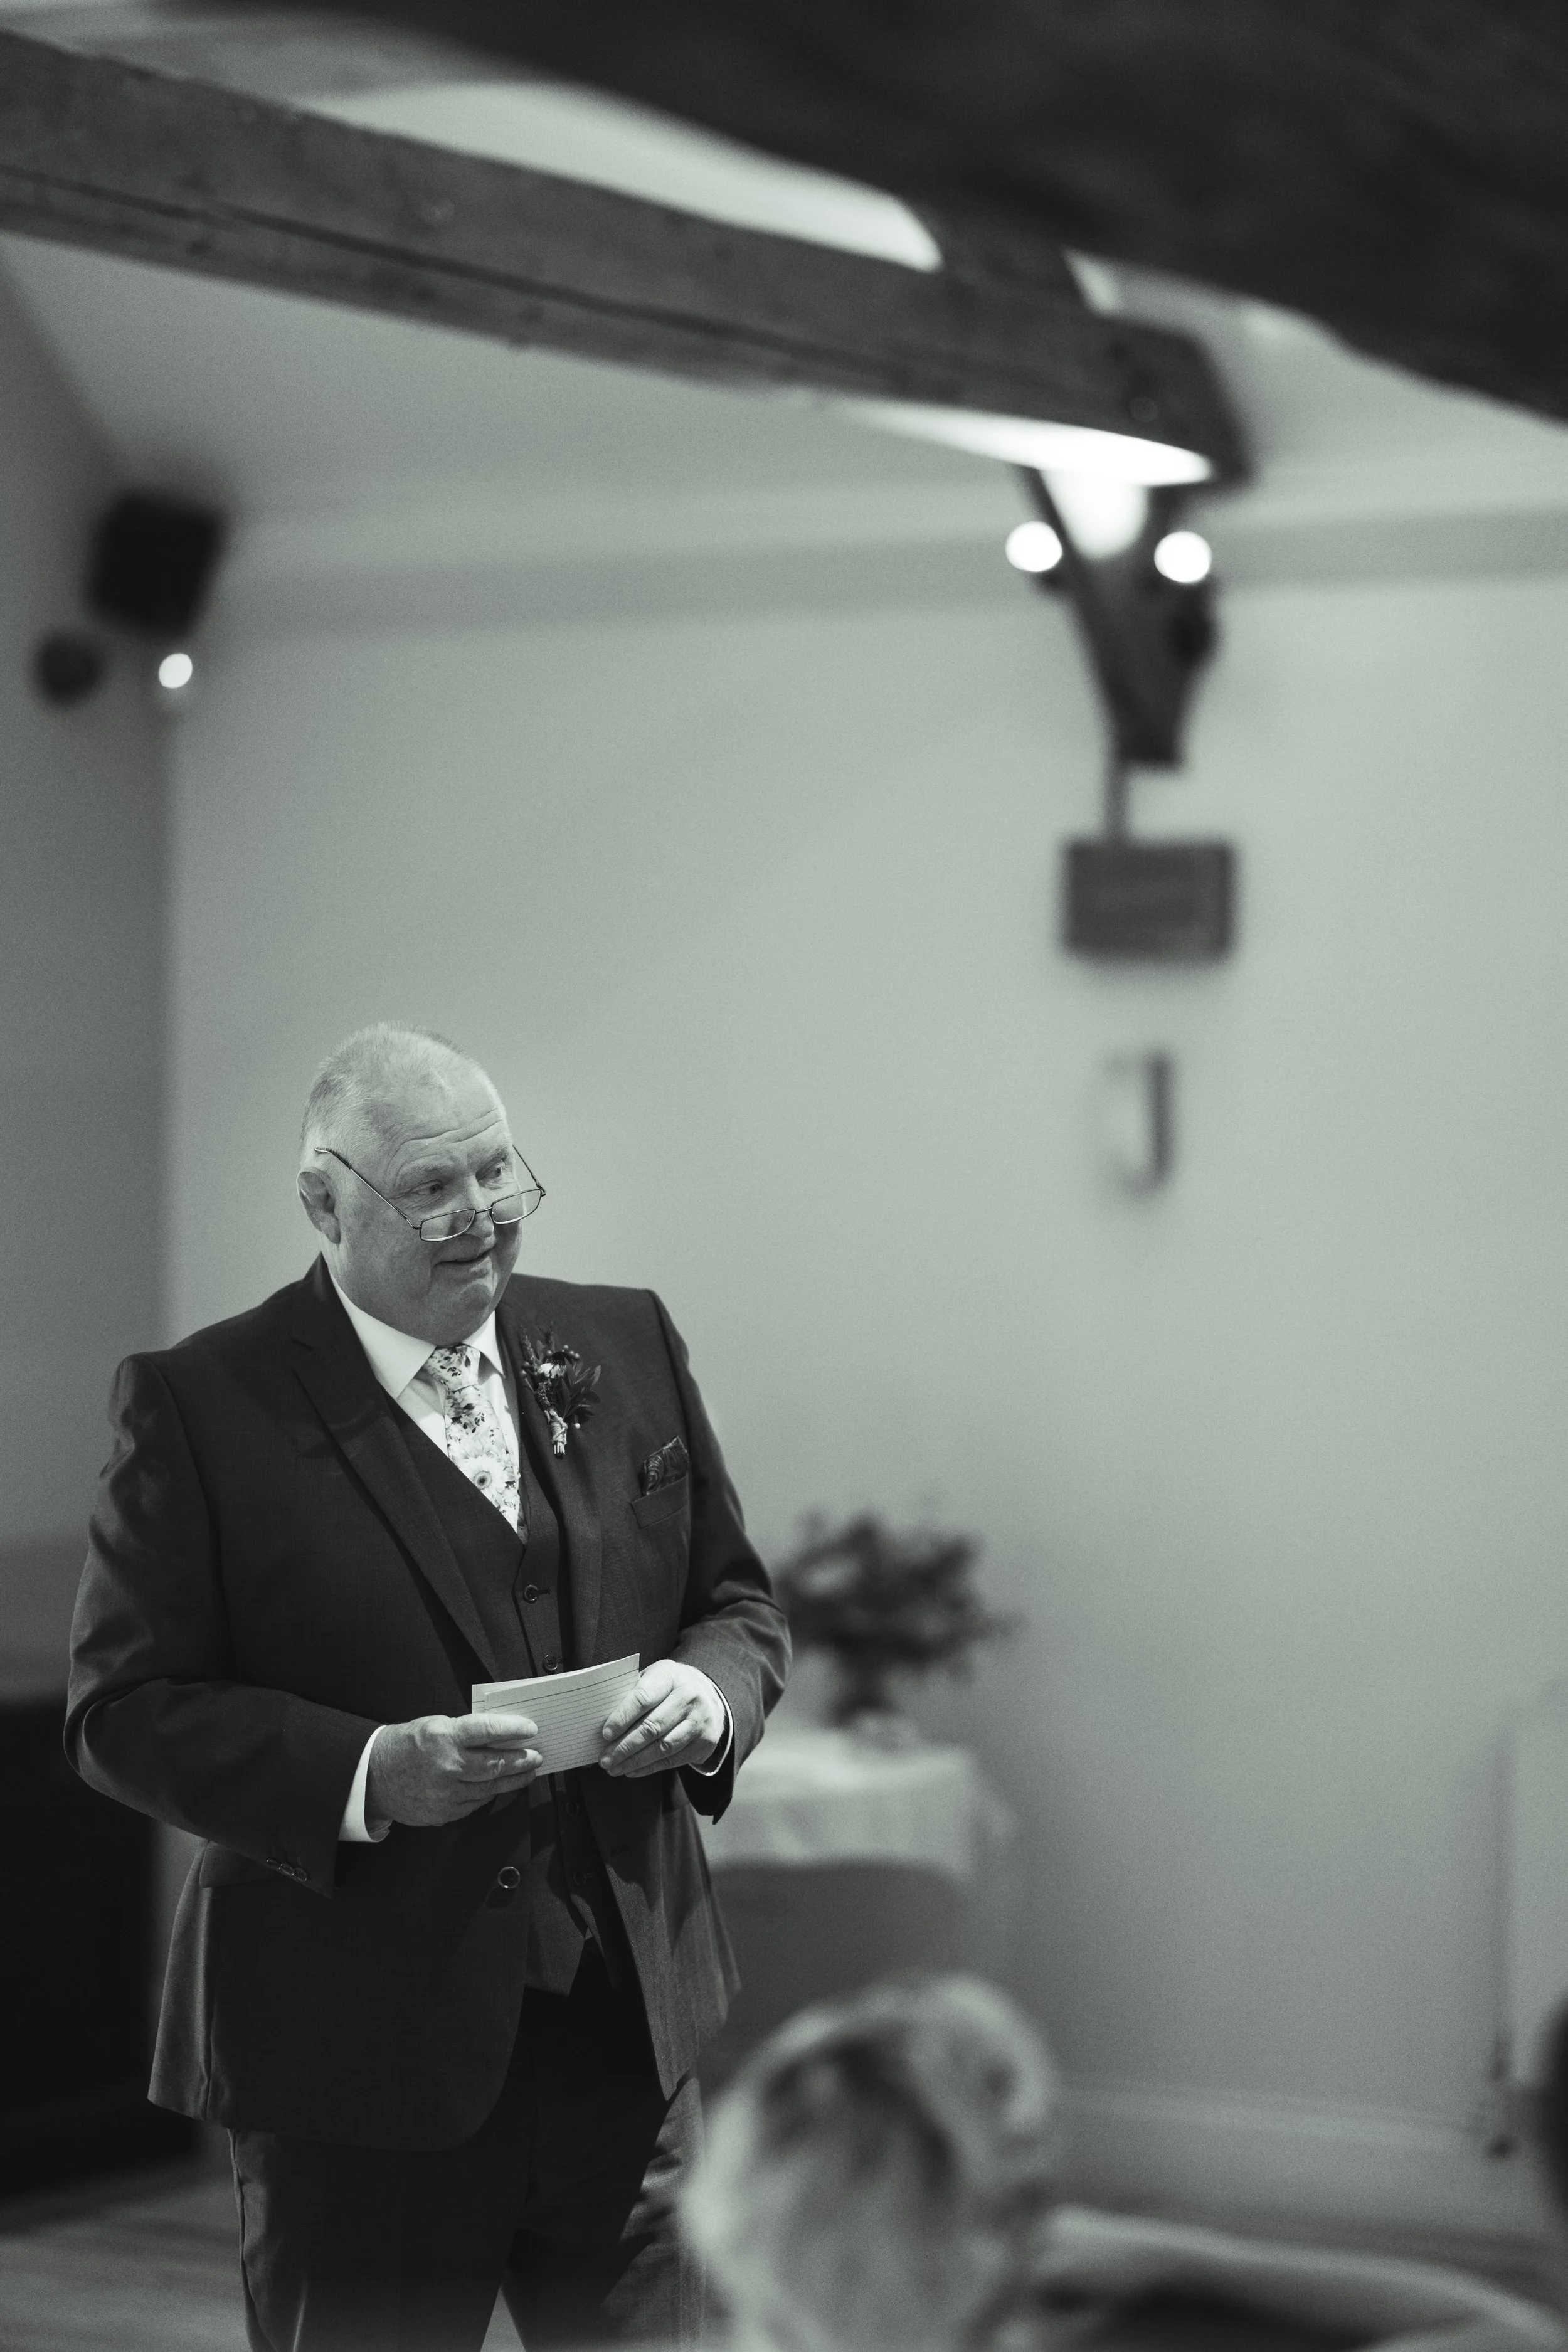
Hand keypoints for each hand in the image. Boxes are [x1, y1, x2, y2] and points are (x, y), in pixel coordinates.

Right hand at [365, 1711, 543, 1830]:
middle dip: (522, 1760)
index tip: (530, 1729)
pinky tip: (501, 1787)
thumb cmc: (405, 1746)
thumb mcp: (433, 1725)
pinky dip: (491, 1794)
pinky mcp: (444, 1812)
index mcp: (443, 1737)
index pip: (487, 1730)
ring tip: (528, 1772)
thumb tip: (498, 1733)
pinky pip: (476, 1804)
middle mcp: (446, 1766)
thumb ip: (464, 1730)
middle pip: (495, 1764)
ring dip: (514, 1780)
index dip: (513, 1729)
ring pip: (490, 1788)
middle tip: (537, 1755)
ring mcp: (446, 1793)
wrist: (373, 1777)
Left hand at [599, 1661, 725, 1776]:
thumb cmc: (668, 1688)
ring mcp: (700, 1720)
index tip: (605, 1734)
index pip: (643, 1698)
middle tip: (605, 1759)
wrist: (708, 1695)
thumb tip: (601, 1721)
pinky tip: (632, 1770)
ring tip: (614, 1768)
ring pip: (663, 1747)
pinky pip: (673, 1760)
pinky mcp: (705, 1742)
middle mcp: (689, 1696)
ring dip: (635, 1761)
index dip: (622, 1717)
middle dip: (624, 1746)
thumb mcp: (652, 1679)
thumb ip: (631, 1695)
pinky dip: (650, 1767)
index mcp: (670, 1675)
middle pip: (652, 1727)